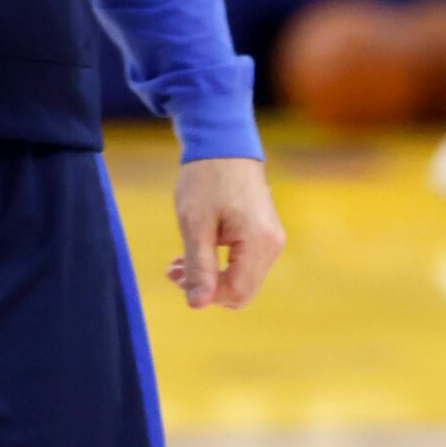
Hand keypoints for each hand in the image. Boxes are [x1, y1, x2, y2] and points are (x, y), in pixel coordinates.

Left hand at [167, 157, 283, 309]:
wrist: (223, 141)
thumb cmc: (206, 178)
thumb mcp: (195, 224)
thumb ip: (199, 267)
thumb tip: (197, 305)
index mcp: (259, 242)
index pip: (237, 293)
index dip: (207, 295)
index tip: (178, 277)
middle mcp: (272, 243)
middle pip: (241, 288)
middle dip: (207, 285)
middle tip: (173, 270)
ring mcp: (271, 237)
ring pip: (241, 276)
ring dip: (211, 274)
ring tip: (178, 262)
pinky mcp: (264, 230)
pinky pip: (245, 260)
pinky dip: (220, 262)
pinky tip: (196, 250)